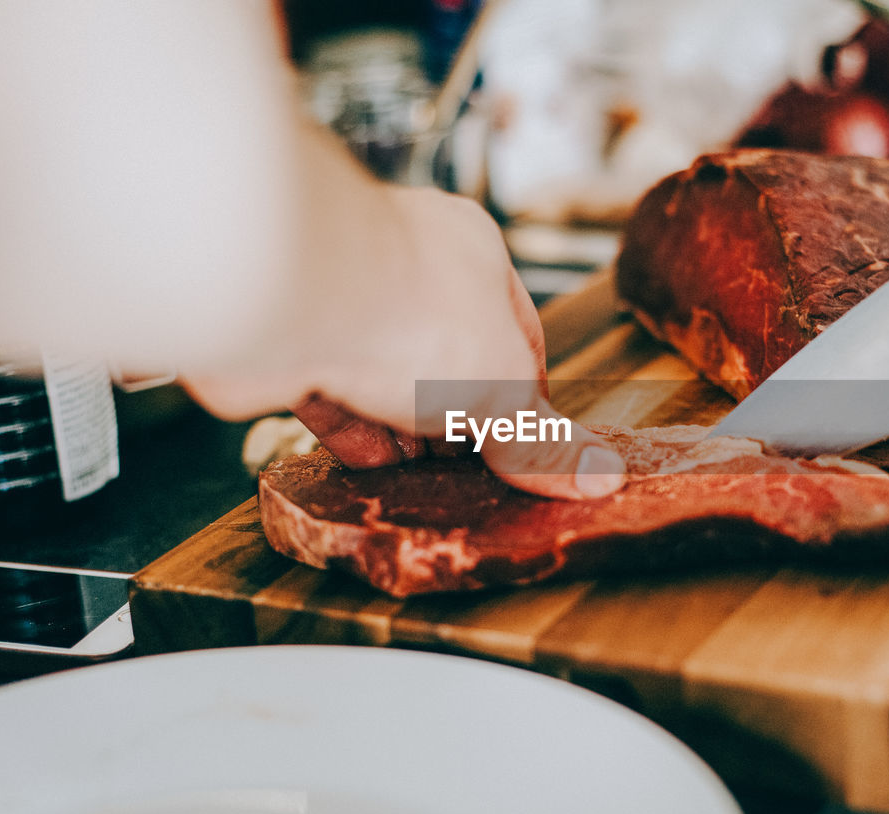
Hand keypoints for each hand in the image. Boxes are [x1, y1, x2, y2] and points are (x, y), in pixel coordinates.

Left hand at [183, 177, 623, 500]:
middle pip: (449, 365)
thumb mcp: (503, 393)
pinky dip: (354, 437)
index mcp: (472, 256)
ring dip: (406, 436)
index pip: (516, 336)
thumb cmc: (407, 310)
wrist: (289, 304)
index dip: (525, 399)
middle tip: (476, 474)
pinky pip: (334, 402)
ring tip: (426, 481)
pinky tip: (373, 467)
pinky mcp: (295, 346)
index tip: (528, 447)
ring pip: (389, 387)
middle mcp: (407, 271)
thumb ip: (541, 441)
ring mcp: (346, 309)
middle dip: (460, 424)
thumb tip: (599, 478)